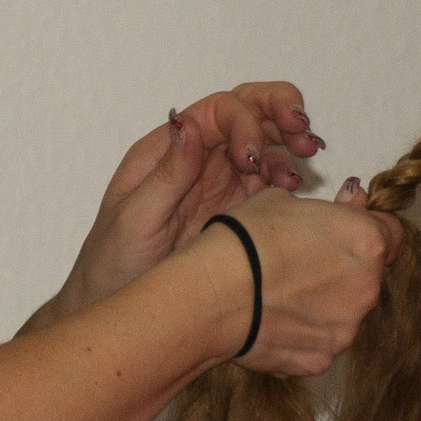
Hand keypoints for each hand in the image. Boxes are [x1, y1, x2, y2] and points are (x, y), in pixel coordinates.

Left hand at [50, 84, 323, 320]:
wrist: (118, 309)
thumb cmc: (112, 265)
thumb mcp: (134, 219)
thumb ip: (166, 174)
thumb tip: (188, 122)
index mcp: (168, 149)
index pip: (217, 111)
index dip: (244, 121)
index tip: (253, 157)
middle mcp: (198, 158)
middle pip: (246, 112)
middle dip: (279, 111)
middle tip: (305, 130)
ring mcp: (220, 183)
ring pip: (265, 144)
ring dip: (290, 144)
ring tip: (308, 160)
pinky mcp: (238, 211)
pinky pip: (270, 183)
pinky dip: (287, 177)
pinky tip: (296, 189)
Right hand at [205, 180, 401, 377]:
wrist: (210, 294)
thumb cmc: (245, 238)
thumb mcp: (285, 201)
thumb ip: (332, 209)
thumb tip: (352, 203)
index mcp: (366, 241)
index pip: (392, 233)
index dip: (369, 228)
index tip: (347, 229)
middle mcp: (366, 288)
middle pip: (369, 275)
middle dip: (344, 267)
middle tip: (302, 260)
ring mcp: (346, 330)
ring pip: (345, 311)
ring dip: (325, 302)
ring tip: (280, 293)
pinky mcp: (321, 360)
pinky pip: (320, 342)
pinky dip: (303, 332)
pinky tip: (272, 319)